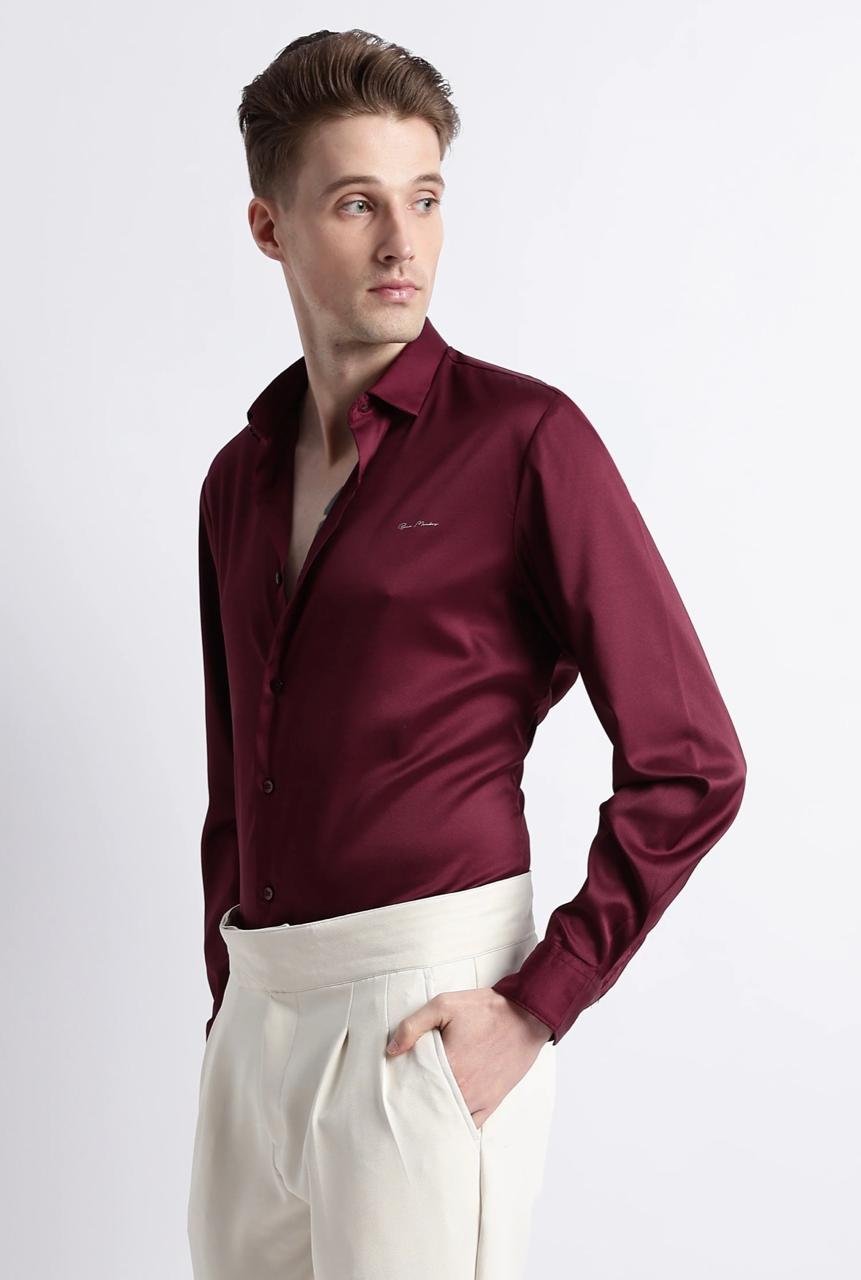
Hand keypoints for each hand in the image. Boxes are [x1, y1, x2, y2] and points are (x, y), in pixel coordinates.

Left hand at [385, 987, 551, 1127]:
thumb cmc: (486, 1010)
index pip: (413, 1086)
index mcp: (448, 1065)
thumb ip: (414, 1026)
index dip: (400, 1086)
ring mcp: (478, 1099)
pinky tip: (444, 1122)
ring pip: (446, 1118)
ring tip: (419, 1111)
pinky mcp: (492, 1102)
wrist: (527, 1016)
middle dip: (413, 1104)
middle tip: (401, 1100)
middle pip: (427, 1106)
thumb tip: (392, 1050)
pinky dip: (455, 1125)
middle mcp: (462, 1088)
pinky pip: (470, 1125)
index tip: (392, 1084)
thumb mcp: (445, 1005)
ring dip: (432, 1116)